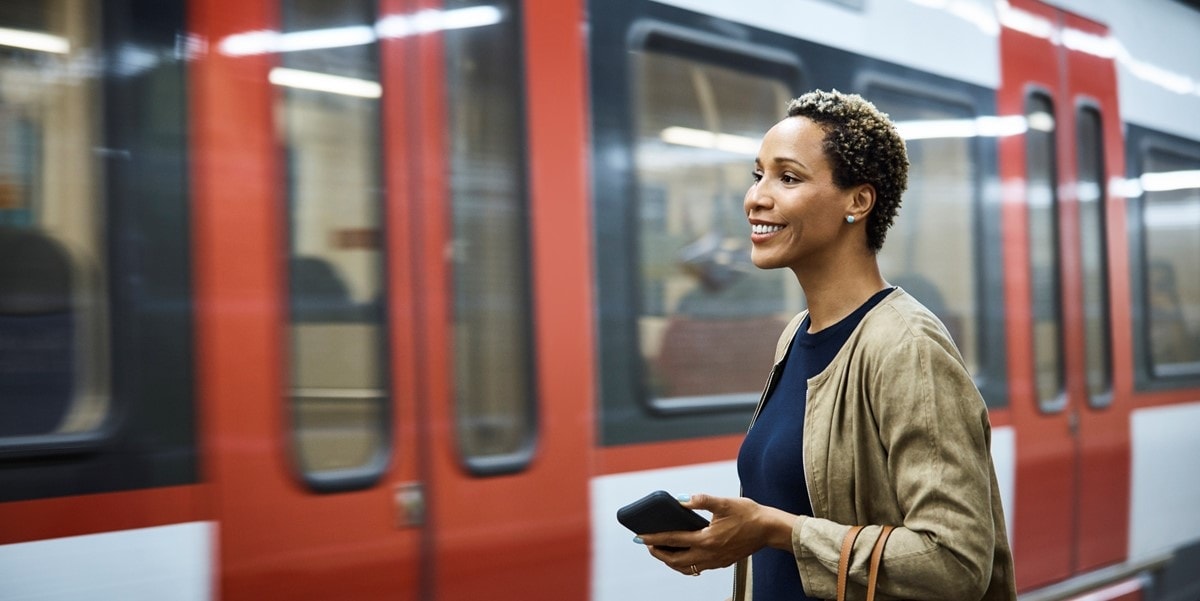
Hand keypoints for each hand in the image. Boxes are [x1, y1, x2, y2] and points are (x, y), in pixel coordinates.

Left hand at [636, 493, 796, 576]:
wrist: (770, 529)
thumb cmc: (749, 514)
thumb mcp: (724, 502)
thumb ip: (702, 500)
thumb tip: (681, 499)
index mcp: (707, 539)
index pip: (673, 540)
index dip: (654, 538)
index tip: (640, 536)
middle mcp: (709, 554)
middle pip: (675, 560)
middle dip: (658, 553)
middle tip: (648, 544)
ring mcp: (716, 561)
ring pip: (686, 567)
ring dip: (671, 560)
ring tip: (662, 550)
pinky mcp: (722, 562)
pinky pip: (697, 568)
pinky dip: (685, 563)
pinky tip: (684, 554)